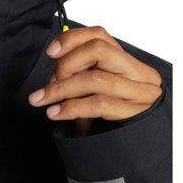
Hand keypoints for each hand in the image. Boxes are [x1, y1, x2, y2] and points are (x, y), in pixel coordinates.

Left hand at [27, 26, 162, 136]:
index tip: (51, 52)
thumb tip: (54, 66)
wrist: (133, 146)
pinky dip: (70, 108)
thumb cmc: (112, 114)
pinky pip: (97, 104)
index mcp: (127, 61)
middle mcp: (139, 73)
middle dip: (66, 64)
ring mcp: (140, 93)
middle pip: (98, 50)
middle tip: (50, 82)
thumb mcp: (96, 88)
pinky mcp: (134, 114)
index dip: (71, 39)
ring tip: (41, 99)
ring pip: (94, 79)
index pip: (99, 35)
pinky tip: (55, 113)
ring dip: (61, 89)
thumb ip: (80, 71)